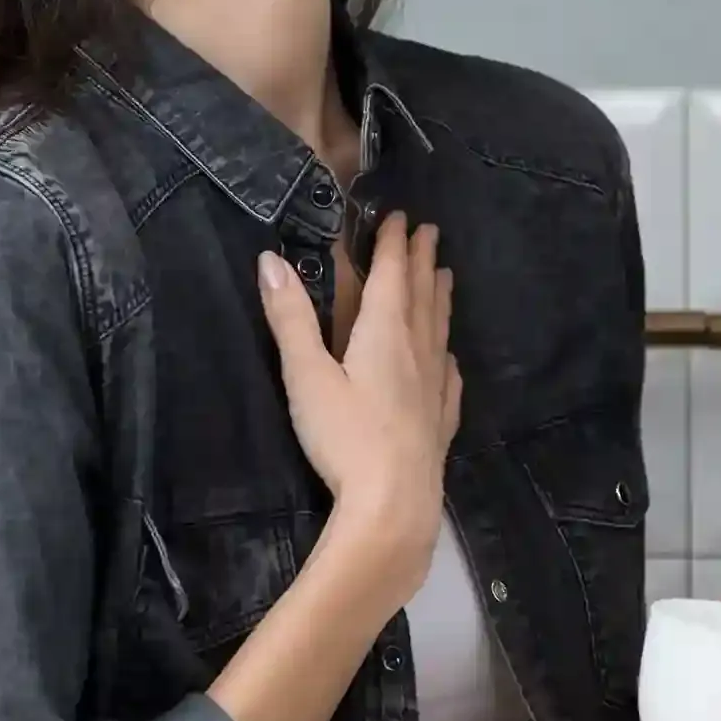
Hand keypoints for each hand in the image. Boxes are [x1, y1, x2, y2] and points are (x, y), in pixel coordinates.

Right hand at [258, 214, 462, 598]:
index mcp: (384, 332)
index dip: (394, 244)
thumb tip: (270, 261)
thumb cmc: (346, 438)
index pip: (392, 275)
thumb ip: (291, 319)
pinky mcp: (440, 421)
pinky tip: (450, 358)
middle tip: (430, 233)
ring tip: (445, 276)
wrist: (395, 504)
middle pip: (422, 295)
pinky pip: (449, 376)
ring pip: (440, 329)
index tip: (400, 216)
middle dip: (422, 261)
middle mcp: (417, 351)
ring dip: (440, 298)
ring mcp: (434, 387)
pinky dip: (448, 354)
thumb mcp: (306, 377)